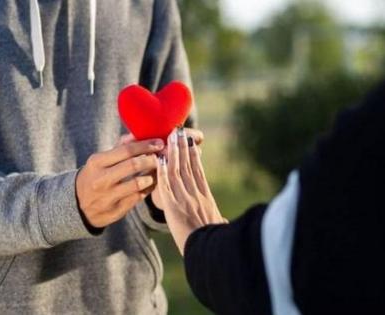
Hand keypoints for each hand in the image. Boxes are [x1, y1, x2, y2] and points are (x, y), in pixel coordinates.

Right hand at [76, 138, 163, 227]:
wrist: (78, 206)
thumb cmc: (95, 177)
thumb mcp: (100, 161)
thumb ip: (119, 148)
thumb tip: (136, 134)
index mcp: (97, 162)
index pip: (126, 150)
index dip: (146, 145)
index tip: (159, 143)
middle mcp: (101, 179)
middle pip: (134, 165)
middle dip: (152, 159)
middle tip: (161, 157)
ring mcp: (108, 197)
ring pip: (138, 183)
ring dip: (153, 175)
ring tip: (159, 170)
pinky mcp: (116, 210)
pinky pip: (139, 197)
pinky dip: (149, 188)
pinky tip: (153, 182)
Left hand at [156, 129, 226, 254]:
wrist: (212, 252)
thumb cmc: (219, 243)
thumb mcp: (220, 228)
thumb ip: (220, 221)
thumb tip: (225, 222)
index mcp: (206, 198)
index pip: (198, 172)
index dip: (194, 157)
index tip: (191, 144)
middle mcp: (196, 195)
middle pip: (188, 166)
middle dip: (183, 148)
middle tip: (179, 132)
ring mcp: (185, 199)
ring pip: (177, 171)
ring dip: (173, 153)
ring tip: (169, 138)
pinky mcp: (174, 207)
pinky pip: (166, 186)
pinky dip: (162, 171)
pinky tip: (159, 160)